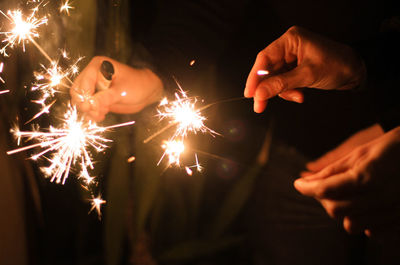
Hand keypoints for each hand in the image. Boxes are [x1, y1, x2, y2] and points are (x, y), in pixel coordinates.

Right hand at [70, 56, 163, 121]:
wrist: (147, 92)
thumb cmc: (137, 85)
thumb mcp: (122, 91)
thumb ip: (106, 98)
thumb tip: (90, 104)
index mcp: (97, 66)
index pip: (83, 82)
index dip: (84, 96)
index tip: (90, 108)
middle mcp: (92, 75)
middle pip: (77, 92)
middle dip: (84, 105)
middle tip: (96, 113)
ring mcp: (94, 87)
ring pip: (80, 101)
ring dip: (88, 110)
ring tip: (101, 115)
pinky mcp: (97, 97)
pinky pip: (88, 107)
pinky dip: (91, 113)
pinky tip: (101, 116)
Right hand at [245, 26, 365, 112]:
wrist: (356, 72)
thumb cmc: (337, 65)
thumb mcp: (308, 76)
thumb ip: (281, 84)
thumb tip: (259, 94)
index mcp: (291, 39)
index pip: (264, 58)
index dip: (254, 77)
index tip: (250, 94)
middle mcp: (289, 46)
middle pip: (267, 69)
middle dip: (268, 88)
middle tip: (260, 105)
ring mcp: (292, 57)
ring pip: (274, 78)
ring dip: (282, 91)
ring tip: (297, 97)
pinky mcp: (295, 68)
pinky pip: (283, 81)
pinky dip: (289, 91)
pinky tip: (299, 95)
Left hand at [294, 127, 399, 238]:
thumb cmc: (393, 147)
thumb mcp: (360, 153)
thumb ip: (332, 170)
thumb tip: (306, 181)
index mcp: (368, 177)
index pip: (325, 190)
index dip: (306, 188)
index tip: (298, 185)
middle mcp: (380, 198)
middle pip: (335, 210)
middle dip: (323, 199)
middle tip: (321, 187)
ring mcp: (393, 212)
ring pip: (352, 225)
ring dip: (342, 211)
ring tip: (346, 195)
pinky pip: (373, 232)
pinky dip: (363, 222)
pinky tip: (365, 206)